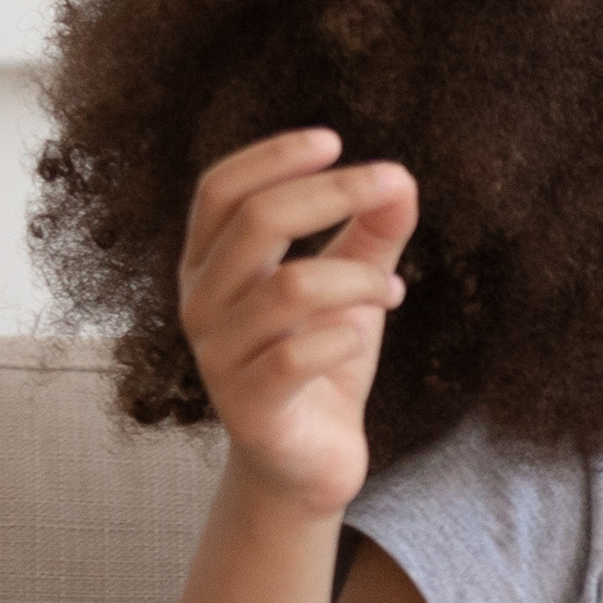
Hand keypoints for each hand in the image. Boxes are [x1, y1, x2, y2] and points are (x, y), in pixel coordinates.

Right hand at [178, 129, 416, 517]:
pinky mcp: (249, 408)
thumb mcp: (349, 286)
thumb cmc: (320, 361)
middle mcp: (202, 303)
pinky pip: (296, 357)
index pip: (221, 190)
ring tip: (391, 291)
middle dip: (333, 192)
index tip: (334, 140)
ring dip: (357, 277)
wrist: (308, 461)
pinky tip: (364, 334)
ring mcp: (218, 357)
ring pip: (288, 287)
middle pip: (254, 222)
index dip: (272, 157)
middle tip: (392, 184)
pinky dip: (345, 335)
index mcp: (212, 264)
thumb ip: (370, 232)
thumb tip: (401, 179)